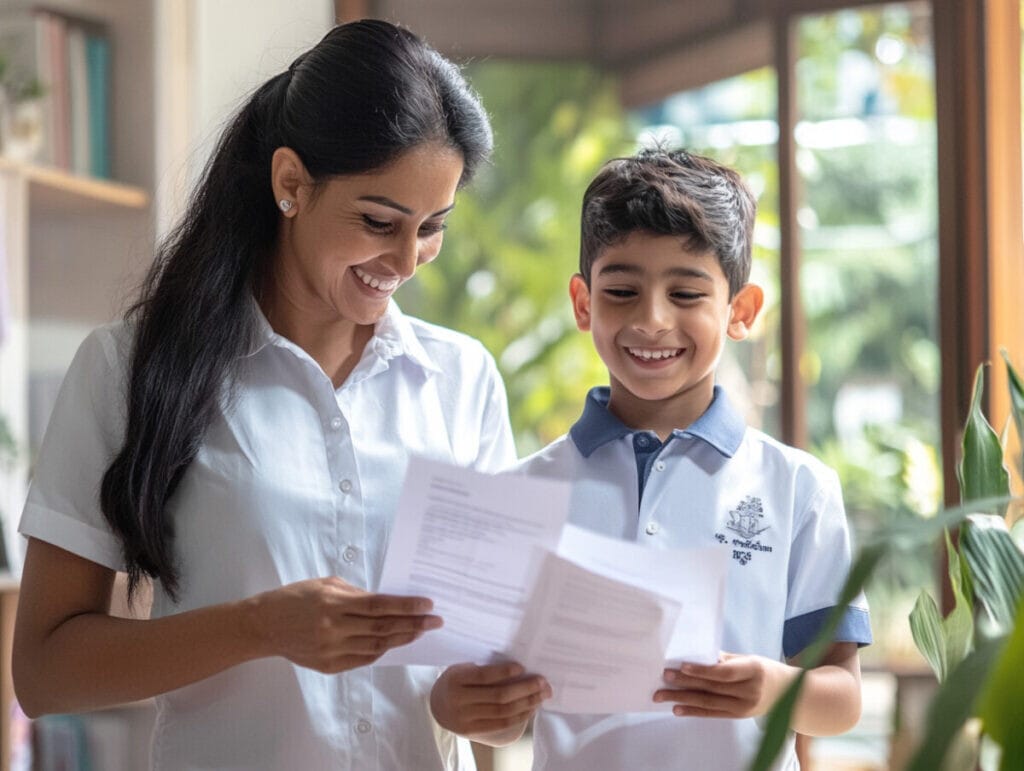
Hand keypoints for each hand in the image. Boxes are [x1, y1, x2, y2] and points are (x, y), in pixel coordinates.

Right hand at [246, 577, 441, 672]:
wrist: (264, 625)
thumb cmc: (295, 598)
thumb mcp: (325, 584)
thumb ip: (356, 594)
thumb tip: (386, 601)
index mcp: (333, 603)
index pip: (379, 606)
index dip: (406, 606)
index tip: (427, 605)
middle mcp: (333, 629)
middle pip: (382, 628)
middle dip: (412, 624)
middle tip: (434, 621)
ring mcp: (331, 650)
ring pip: (376, 647)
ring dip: (401, 639)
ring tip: (420, 631)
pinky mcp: (329, 666)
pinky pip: (363, 659)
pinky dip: (381, 651)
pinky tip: (395, 642)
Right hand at [430, 662, 551, 744]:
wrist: (437, 705)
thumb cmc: (456, 681)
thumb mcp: (462, 669)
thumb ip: (483, 669)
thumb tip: (519, 667)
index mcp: (456, 679)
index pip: (483, 676)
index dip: (504, 672)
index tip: (523, 667)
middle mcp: (458, 701)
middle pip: (498, 696)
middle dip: (525, 689)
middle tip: (543, 682)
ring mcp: (465, 719)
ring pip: (503, 712)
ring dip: (527, 703)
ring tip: (541, 695)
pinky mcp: (472, 731)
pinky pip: (501, 724)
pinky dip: (519, 716)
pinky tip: (530, 708)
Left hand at [653, 652, 792, 717]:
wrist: (791, 695)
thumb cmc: (765, 670)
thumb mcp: (749, 659)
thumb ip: (724, 659)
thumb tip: (697, 654)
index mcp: (753, 670)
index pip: (724, 672)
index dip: (702, 670)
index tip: (681, 666)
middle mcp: (750, 691)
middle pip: (712, 688)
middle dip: (686, 683)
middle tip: (664, 678)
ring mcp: (745, 707)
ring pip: (709, 703)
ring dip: (683, 699)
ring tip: (663, 695)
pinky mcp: (739, 716)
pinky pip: (713, 714)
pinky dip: (693, 712)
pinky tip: (677, 709)